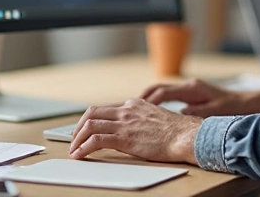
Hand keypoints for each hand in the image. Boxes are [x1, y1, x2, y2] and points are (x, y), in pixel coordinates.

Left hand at [69, 98, 201, 162]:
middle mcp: (127, 110)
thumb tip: (136, 129)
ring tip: (74, 150)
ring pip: (90, 125)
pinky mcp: (124, 138)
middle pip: (92, 113)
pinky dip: (83, 148)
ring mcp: (125, 123)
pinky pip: (96, 141)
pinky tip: (79, 155)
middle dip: (79, 127)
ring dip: (77, 139)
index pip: (105, 108)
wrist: (185, 136)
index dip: (92, 119)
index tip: (87, 129)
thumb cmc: (177, 131)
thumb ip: (142, 119)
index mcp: (134, 104)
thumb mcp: (156, 118)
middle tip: (75, 139)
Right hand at [141, 78, 259, 116]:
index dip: (149, 101)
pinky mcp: (191, 95)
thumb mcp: (216, 112)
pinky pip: (168, 96)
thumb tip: (180, 114)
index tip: (137, 109)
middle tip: (128, 108)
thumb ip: (197, 113)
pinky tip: (151, 112)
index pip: (164, 92)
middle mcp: (189, 86)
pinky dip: (156, 102)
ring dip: (148, 99)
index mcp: (192, 88)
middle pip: (158, 88)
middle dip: (142, 97)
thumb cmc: (233, 108)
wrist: (248, 104)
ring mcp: (189, 89)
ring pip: (161, 91)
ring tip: (134, 111)